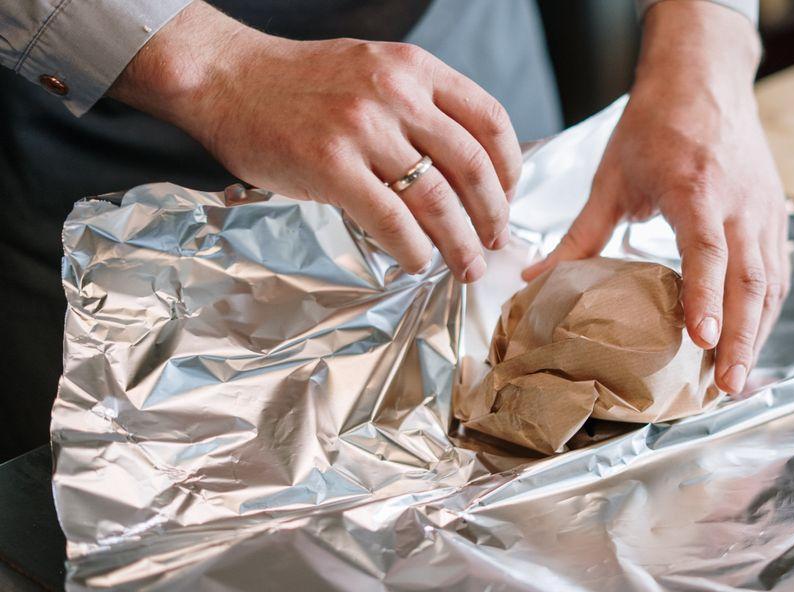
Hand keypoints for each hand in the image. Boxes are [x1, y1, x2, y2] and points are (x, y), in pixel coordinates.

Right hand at [110, 2, 521, 281]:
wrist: (228, 77)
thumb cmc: (302, 83)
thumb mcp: (375, 70)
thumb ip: (421, 106)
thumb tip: (466, 168)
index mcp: (415, 68)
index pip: (490, 120)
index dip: (510, 168)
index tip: (508, 197)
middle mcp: (396, 93)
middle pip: (472, 166)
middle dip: (493, 214)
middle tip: (496, 241)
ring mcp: (362, 128)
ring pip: (436, 199)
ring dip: (459, 243)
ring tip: (467, 265)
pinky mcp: (329, 165)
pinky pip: (390, 220)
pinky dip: (413, 249)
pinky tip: (416, 262)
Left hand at [522, 1, 789, 393]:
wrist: (705, 77)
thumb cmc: (656, 123)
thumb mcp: (611, 176)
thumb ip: (580, 235)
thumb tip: (534, 280)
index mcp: (696, 189)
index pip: (708, 252)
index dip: (706, 297)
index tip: (700, 339)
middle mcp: (739, 203)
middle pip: (750, 280)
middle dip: (741, 338)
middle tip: (727, 387)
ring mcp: (763, 210)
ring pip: (770, 283)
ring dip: (758, 334)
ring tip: (738, 380)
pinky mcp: (773, 216)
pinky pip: (777, 272)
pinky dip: (766, 312)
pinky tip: (751, 342)